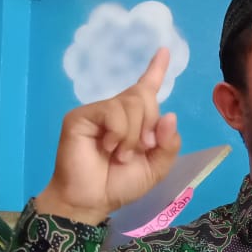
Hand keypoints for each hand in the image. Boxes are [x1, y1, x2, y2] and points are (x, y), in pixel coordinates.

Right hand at [36, 48, 181, 223]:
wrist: (91, 201)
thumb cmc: (120, 184)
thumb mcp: (156, 168)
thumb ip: (168, 144)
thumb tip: (169, 115)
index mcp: (135, 120)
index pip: (146, 88)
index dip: (156, 69)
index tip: (164, 50)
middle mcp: (116, 110)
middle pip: (145, 96)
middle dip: (150, 124)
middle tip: (142, 149)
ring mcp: (98, 111)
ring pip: (130, 104)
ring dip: (133, 135)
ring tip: (121, 154)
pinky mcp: (81, 116)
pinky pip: (113, 112)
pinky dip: (119, 132)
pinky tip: (108, 147)